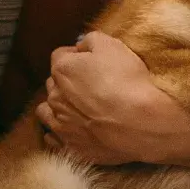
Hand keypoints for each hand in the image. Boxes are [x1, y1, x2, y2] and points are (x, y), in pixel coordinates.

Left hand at [35, 32, 189, 165]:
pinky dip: (58, 134)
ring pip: (47, 112)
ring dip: (56, 107)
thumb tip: (81, 46)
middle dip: (66, 81)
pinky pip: (53, 140)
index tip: (90, 61)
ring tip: (74, 108)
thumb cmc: (128, 81)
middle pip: (53, 83)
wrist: (143, 123)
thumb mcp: (112, 45)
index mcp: (63, 69)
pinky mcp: (71, 148)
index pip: (60, 56)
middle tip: (88, 84)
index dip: (75, 56)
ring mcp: (61, 125)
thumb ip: (90, 40)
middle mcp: (55, 97)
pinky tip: (71, 130)